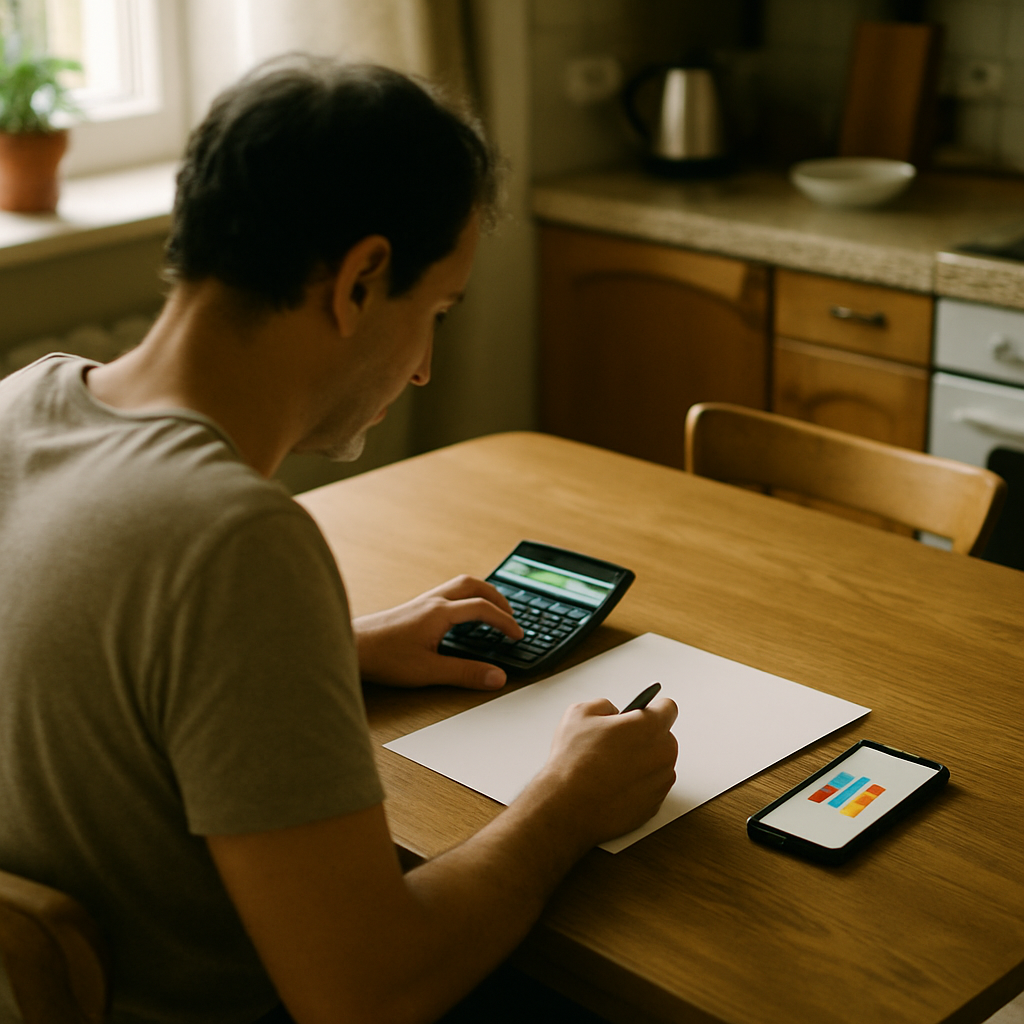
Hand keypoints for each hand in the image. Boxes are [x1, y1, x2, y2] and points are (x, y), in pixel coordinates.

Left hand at [353, 575, 523, 689]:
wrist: (352, 646)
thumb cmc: (383, 657)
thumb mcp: (429, 671)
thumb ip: (465, 673)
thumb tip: (496, 677)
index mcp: (440, 612)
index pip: (483, 609)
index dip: (505, 622)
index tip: (517, 635)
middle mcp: (433, 601)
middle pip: (474, 585)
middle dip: (498, 598)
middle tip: (511, 615)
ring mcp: (422, 602)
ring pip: (459, 585)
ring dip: (481, 594)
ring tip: (492, 611)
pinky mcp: (414, 608)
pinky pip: (447, 593)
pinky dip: (465, 599)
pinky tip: (461, 616)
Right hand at [537, 697, 678, 848]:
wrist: (568, 806)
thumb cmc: (574, 762)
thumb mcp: (580, 714)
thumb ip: (605, 706)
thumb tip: (612, 713)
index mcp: (650, 726)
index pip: (668, 708)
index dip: (651, 709)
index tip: (641, 713)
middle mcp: (662, 754)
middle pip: (663, 737)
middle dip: (643, 737)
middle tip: (616, 742)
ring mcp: (660, 782)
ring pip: (657, 764)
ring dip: (641, 762)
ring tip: (610, 766)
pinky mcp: (654, 805)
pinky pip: (651, 788)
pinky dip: (637, 785)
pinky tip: (613, 785)